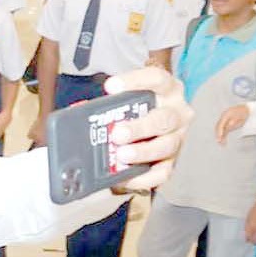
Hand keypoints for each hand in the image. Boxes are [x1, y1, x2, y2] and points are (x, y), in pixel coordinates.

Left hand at [103, 67, 194, 190]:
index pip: (157, 79)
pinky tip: (126, 178)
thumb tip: (78, 111)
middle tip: (117, 134)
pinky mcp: (172, 161)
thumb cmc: (135, 110)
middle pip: (164, 118)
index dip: (135, 81)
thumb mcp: (125, 100)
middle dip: (139, 127)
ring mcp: (177, 137)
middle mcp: (177, 112)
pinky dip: (143, 177)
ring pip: (166, 146)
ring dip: (142, 152)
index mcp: (167, 89)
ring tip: (121, 155)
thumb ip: (107, 104)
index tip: (111, 87)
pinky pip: (162, 172)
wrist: (149, 129)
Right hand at [215, 104, 250, 144]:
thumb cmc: (244, 113)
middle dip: (218, 135)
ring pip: (220, 129)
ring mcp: (225, 120)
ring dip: (220, 136)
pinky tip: (224, 141)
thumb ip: (235, 120)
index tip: (219, 137)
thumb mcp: (241, 116)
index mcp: (226, 115)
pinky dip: (223, 136)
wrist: (246, 109)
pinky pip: (224, 130)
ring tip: (221, 144)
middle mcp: (224, 117)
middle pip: (218, 127)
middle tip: (219, 142)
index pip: (220, 124)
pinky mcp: (227, 124)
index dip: (219, 131)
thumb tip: (230, 124)